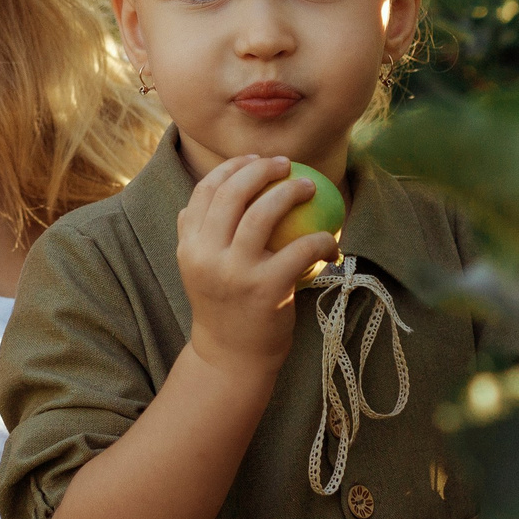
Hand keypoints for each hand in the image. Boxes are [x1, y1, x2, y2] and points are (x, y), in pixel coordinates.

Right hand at [175, 155, 339, 376]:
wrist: (231, 357)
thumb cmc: (223, 306)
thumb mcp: (198, 267)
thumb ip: (198, 231)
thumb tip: (213, 189)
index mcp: (189, 245)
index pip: (206, 191)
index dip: (232, 167)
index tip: (256, 160)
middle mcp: (205, 255)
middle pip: (232, 193)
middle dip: (262, 170)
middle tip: (286, 164)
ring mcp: (234, 272)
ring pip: (262, 213)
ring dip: (291, 191)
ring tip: (309, 186)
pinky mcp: (265, 289)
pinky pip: (300, 250)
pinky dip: (320, 239)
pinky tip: (329, 240)